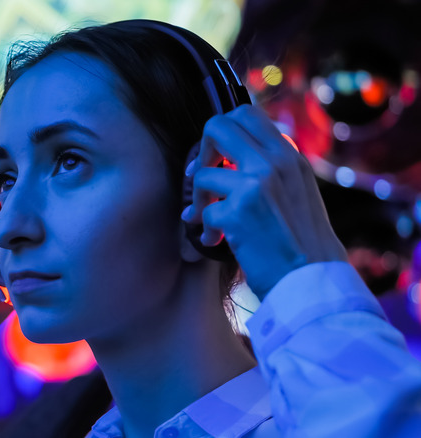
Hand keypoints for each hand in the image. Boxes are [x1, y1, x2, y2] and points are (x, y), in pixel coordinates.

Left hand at [182, 105, 346, 298]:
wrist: (313, 280)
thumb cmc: (302, 243)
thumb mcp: (298, 192)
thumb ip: (272, 169)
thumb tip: (231, 157)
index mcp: (289, 155)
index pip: (246, 114)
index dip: (222, 132)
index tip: (216, 158)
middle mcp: (274, 162)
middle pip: (217, 125)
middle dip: (201, 151)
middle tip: (201, 177)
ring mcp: (256, 184)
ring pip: (203, 174)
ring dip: (199, 200)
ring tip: (209, 221)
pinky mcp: (238, 211)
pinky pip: (203, 212)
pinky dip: (205, 230)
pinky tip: (216, 241)